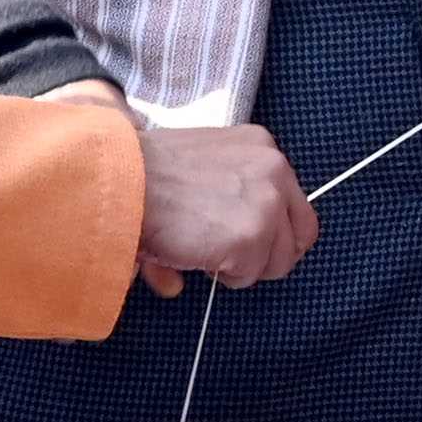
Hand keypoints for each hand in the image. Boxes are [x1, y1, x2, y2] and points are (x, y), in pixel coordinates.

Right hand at [131, 119, 319, 295]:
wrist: (122, 180)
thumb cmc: (146, 173)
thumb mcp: (197, 166)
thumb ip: (221, 196)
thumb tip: (221, 231)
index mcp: (262, 146)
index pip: (294, 202)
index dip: (272, 229)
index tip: (245, 237)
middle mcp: (274, 168)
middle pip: (299, 234)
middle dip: (268, 253)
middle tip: (232, 256)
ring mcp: (268, 203)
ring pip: (278, 261)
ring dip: (243, 266)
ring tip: (205, 249)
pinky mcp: (253, 236)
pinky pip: (250, 275)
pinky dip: (224, 275)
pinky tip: (197, 252)